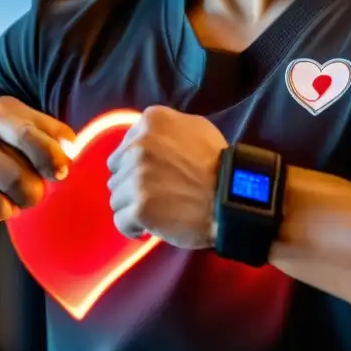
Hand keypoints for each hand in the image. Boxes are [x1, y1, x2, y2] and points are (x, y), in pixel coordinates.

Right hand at [0, 97, 74, 223]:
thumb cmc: (4, 165)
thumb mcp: (29, 149)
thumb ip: (53, 144)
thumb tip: (71, 150)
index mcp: (5, 108)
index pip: (44, 127)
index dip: (59, 153)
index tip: (62, 171)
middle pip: (27, 140)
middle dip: (43, 170)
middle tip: (43, 189)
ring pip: (15, 178)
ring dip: (25, 198)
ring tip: (18, 198)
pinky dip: (6, 212)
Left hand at [106, 105, 227, 248]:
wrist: (234, 199)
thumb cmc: (219, 164)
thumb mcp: (196, 127)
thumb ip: (165, 129)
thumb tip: (143, 138)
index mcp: (151, 123)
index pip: (124, 147)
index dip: (135, 164)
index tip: (151, 175)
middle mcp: (138, 146)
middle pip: (117, 172)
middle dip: (131, 184)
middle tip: (153, 194)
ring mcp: (136, 178)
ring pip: (116, 197)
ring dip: (132, 206)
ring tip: (154, 212)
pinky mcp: (139, 208)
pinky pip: (120, 221)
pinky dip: (132, 227)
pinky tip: (146, 228)